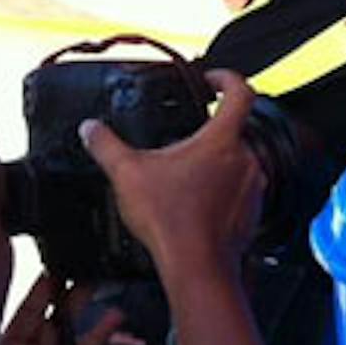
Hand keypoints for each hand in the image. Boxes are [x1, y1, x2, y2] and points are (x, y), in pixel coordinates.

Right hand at [82, 71, 266, 278]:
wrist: (197, 266)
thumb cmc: (171, 221)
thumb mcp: (127, 174)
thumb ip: (106, 145)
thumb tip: (91, 129)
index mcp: (222, 141)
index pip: (240, 92)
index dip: (227, 78)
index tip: (211, 79)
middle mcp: (247, 159)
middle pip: (235, 129)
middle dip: (208, 130)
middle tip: (183, 137)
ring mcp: (254, 186)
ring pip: (238, 161)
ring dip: (214, 162)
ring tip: (183, 173)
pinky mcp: (253, 210)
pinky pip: (239, 188)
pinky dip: (220, 188)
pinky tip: (194, 200)